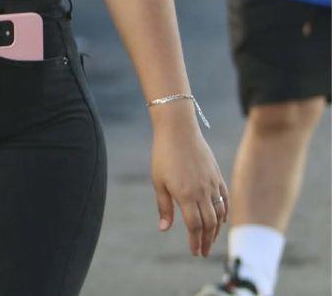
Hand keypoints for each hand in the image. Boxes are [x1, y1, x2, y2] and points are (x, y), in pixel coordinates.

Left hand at [150, 107, 228, 256]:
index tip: (196, 252)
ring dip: (216, 230)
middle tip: (203, 252)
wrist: (178, 131)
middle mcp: (202, 192)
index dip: (196, 241)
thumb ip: (164, 207)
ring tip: (210, 240)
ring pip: (219, 214)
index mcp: (186, 195)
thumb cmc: (163, 155)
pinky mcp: (217, 176)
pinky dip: (224, 213)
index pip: (194, 226)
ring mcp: (212, 184)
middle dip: (207, 241)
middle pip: (209, 224)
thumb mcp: (158, 182)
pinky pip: (224, 200)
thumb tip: (164, 229)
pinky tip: (220, 221)